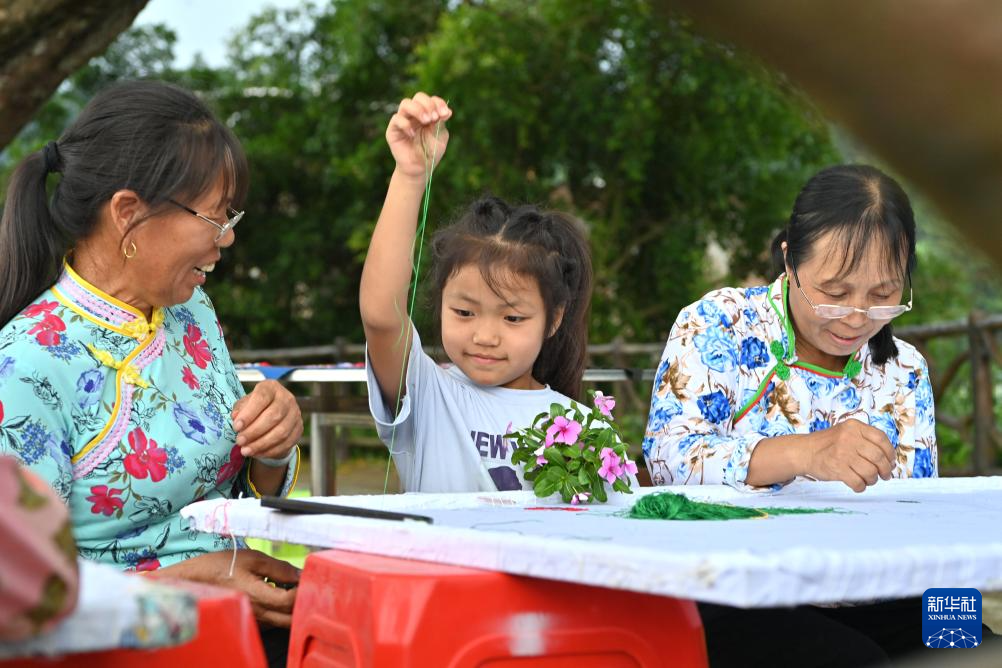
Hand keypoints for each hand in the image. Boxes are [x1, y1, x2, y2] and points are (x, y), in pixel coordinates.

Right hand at [153, 549, 299, 627]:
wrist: (195, 580)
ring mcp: (256, 619)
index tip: (310, 576)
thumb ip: (279, 568)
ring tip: (294, 585)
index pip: (292, 601)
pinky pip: (275, 618)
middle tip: (309, 584)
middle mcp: (259, 613)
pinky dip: (283, 608)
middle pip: (293, 617)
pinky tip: (281, 591)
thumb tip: (300, 574)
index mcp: (259, 597)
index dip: (306, 588)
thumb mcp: (253, 559)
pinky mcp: (253, 618)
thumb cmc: (221, 567)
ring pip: (284, 619)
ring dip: (294, 605)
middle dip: (305, 601)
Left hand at [232, 380, 302, 460]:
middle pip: (273, 416)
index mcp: (271, 388)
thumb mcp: (244, 404)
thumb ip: (239, 409)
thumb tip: (236, 418)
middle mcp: (287, 398)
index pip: (262, 398)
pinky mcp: (299, 429)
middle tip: (240, 441)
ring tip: (246, 451)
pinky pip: (286, 443)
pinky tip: (257, 453)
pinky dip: (270, 451)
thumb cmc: (256, 407)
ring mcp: (296, 414)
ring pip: (281, 432)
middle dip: (254, 431)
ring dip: (261, 444)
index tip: (237, 427)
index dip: (249, 413)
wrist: (274, 415)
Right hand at [386, 92, 450, 178]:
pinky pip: (396, 119)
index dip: (438, 103)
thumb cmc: (430, 153)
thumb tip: (448, 111)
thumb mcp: (439, 137)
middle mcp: (414, 115)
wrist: (420, 169)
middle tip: (434, 118)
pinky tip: (413, 134)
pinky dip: (406, 124)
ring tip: (426, 121)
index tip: (445, 114)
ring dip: (417, 110)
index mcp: (427, 114)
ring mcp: (403, 120)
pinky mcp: (393, 130)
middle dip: (428, 105)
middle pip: (418, 97)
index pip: (431, 100)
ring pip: (406, 103)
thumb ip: (441, 123)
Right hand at [804, 418, 894, 491]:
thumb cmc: (829, 445)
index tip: (890, 461)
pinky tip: (858, 485)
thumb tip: (890, 460)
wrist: (804, 451)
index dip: (890, 453)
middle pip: (878, 457)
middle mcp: (849, 437)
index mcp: (854, 426)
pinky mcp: (836, 468)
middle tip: (884, 475)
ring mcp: (842, 453)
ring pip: (870, 472)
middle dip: (885, 470)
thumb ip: (866, 440)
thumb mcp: (846, 433)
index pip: (881, 439)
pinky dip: (861, 487)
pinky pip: (858, 482)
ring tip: (868, 479)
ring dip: (872, 479)